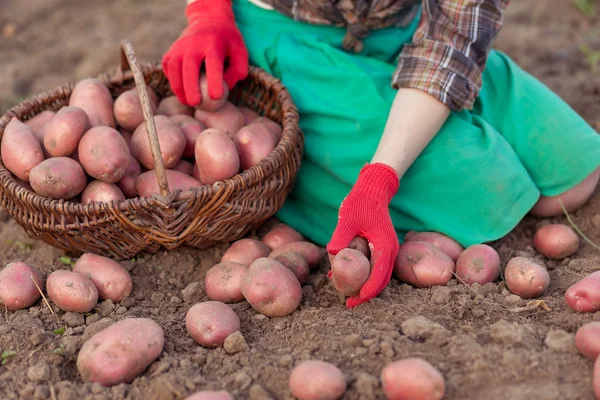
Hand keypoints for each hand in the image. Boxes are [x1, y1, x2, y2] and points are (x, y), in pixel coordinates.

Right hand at [161, 0, 248, 106]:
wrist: (208, 20)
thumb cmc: (227, 42)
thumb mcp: (240, 52)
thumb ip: (237, 71)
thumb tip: (226, 88)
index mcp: (213, 43)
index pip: (213, 63)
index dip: (214, 80)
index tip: (216, 97)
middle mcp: (194, 44)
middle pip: (189, 66)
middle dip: (190, 86)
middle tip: (195, 103)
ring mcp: (179, 47)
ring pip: (174, 68)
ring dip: (178, 87)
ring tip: (187, 103)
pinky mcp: (171, 52)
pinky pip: (168, 68)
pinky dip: (172, 81)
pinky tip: (181, 92)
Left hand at [327, 163, 399, 307]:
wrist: (372, 190)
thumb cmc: (360, 203)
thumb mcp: (347, 219)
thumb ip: (341, 236)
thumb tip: (333, 254)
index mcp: (385, 246)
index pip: (379, 275)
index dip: (367, 290)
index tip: (354, 300)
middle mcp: (390, 250)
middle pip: (381, 280)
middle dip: (366, 294)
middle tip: (349, 303)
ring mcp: (387, 249)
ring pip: (379, 275)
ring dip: (365, 286)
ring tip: (346, 294)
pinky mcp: (381, 247)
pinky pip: (375, 267)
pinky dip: (363, 275)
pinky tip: (344, 278)